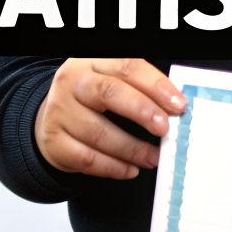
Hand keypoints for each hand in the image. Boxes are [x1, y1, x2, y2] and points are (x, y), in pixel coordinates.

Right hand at [33, 58, 184, 178]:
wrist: (53, 118)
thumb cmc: (92, 100)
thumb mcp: (111, 83)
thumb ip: (140, 90)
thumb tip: (175, 109)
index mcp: (91, 62)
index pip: (127, 67)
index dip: (156, 86)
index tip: (178, 105)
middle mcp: (72, 83)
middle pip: (109, 93)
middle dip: (142, 111)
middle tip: (165, 129)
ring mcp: (60, 112)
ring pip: (99, 133)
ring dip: (132, 149)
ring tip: (153, 157)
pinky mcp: (54, 142)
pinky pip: (87, 159)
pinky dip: (113, 168)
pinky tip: (130, 169)